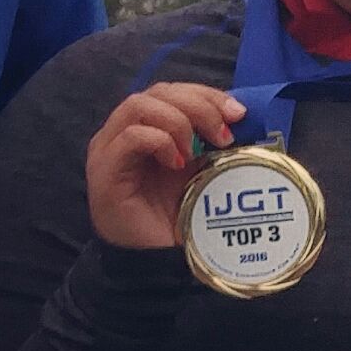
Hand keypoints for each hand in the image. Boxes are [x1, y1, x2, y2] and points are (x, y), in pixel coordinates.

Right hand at [85, 84, 246, 250]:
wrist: (156, 260)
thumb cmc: (177, 215)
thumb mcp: (203, 171)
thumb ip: (214, 144)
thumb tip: (246, 119)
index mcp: (148, 127)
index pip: (172, 91)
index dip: (207, 94)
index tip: (239, 113)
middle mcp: (122, 132)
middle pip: (157, 92)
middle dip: (199, 105)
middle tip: (225, 133)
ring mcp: (109, 149)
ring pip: (138, 105)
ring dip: (178, 120)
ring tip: (198, 150)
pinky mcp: (104, 171)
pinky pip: (129, 137)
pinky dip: (160, 141)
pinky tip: (178, 163)